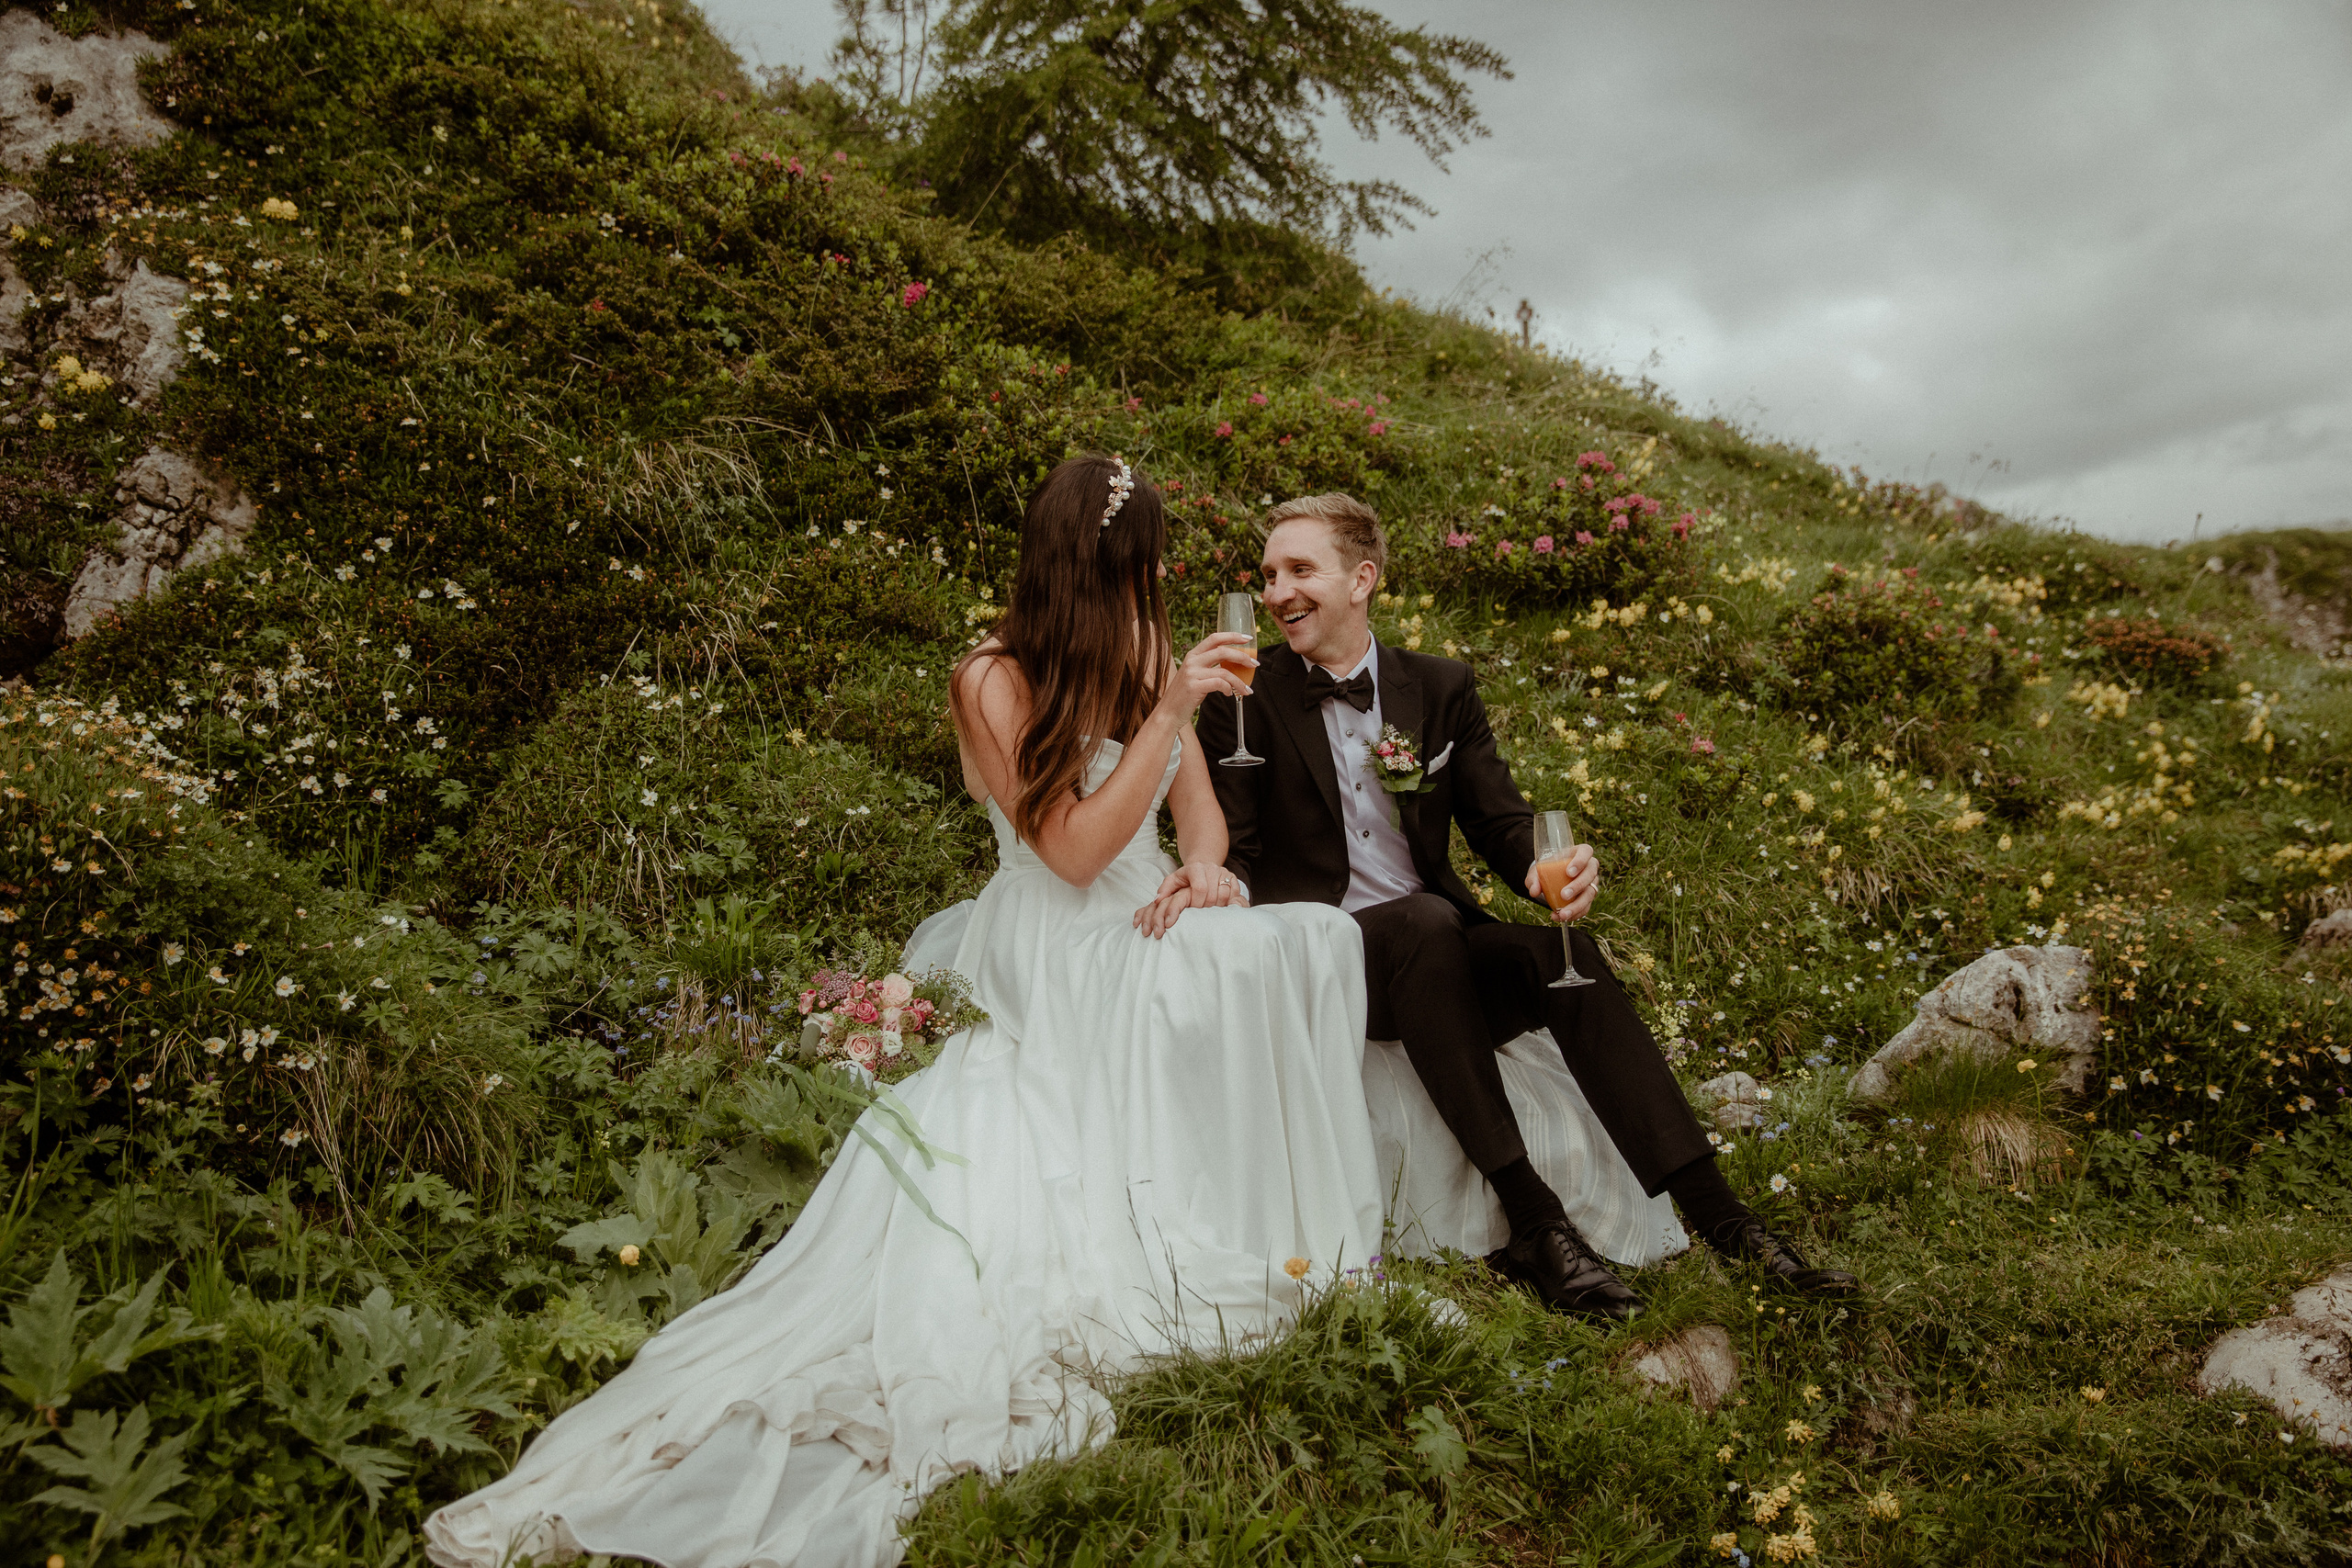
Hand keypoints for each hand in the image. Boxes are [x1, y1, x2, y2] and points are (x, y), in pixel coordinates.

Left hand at [1132, 861, 1247, 938]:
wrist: (1202, 867)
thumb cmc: (1186, 878)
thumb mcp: (1173, 881)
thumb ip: (1165, 889)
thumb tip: (1157, 900)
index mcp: (1195, 868)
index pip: (1199, 888)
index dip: (1196, 903)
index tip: (1192, 911)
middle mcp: (1211, 868)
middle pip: (1212, 894)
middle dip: (1205, 908)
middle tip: (1199, 915)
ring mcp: (1224, 873)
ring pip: (1225, 896)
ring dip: (1217, 908)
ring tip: (1209, 912)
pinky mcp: (1233, 879)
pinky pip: (1235, 895)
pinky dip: (1228, 904)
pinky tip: (1220, 908)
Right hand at [1154, 632, 1254, 722]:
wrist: (1169, 712)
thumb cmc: (1185, 695)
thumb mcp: (1195, 675)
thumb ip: (1210, 667)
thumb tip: (1233, 664)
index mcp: (1193, 655)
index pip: (1215, 638)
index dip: (1232, 636)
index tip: (1247, 638)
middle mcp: (1192, 661)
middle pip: (1222, 650)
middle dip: (1242, 656)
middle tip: (1254, 664)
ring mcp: (1192, 673)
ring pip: (1224, 671)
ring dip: (1240, 680)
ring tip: (1246, 689)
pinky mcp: (1194, 687)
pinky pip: (1220, 684)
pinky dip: (1229, 689)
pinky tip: (1230, 694)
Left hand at [1524, 844, 1597, 922]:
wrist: (1550, 880)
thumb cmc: (1547, 870)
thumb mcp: (1537, 871)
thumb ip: (1534, 879)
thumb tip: (1534, 891)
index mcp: (1579, 853)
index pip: (1586, 852)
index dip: (1580, 861)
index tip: (1569, 872)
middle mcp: (1589, 867)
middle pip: (1590, 874)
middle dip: (1578, 886)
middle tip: (1564, 895)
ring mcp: (1592, 882)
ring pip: (1590, 893)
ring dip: (1577, 905)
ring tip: (1562, 914)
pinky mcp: (1589, 897)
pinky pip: (1586, 907)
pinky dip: (1575, 914)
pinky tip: (1562, 917)